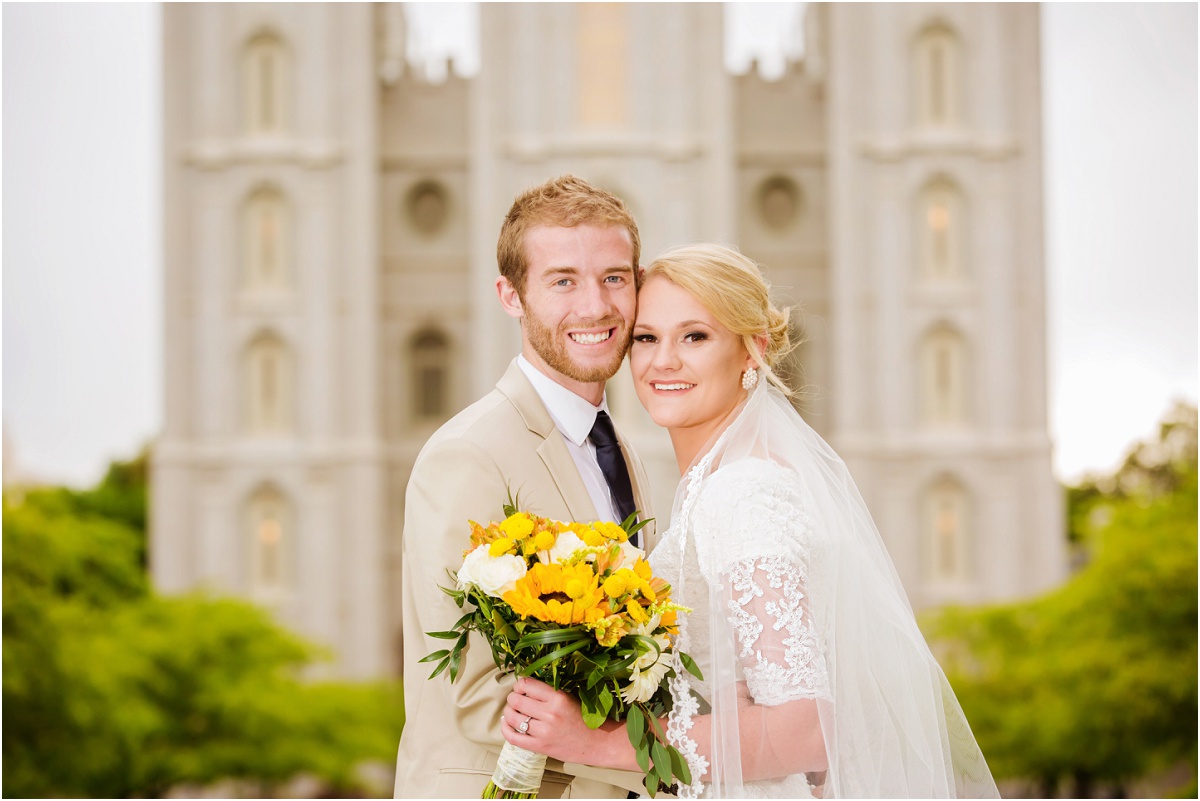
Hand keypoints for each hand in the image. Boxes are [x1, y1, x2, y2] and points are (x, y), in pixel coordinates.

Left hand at [501, 677, 624, 766]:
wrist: (597, 743)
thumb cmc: (584, 718)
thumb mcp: (569, 698)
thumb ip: (548, 692)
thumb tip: (524, 685)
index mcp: (558, 698)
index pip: (527, 684)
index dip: (519, 684)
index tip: (521, 686)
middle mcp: (549, 713)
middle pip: (517, 700)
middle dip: (513, 697)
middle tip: (516, 698)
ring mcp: (543, 732)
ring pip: (513, 717)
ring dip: (509, 711)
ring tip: (512, 710)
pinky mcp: (540, 747)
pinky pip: (513, 737)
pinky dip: (506, 728)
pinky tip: (507, 723)